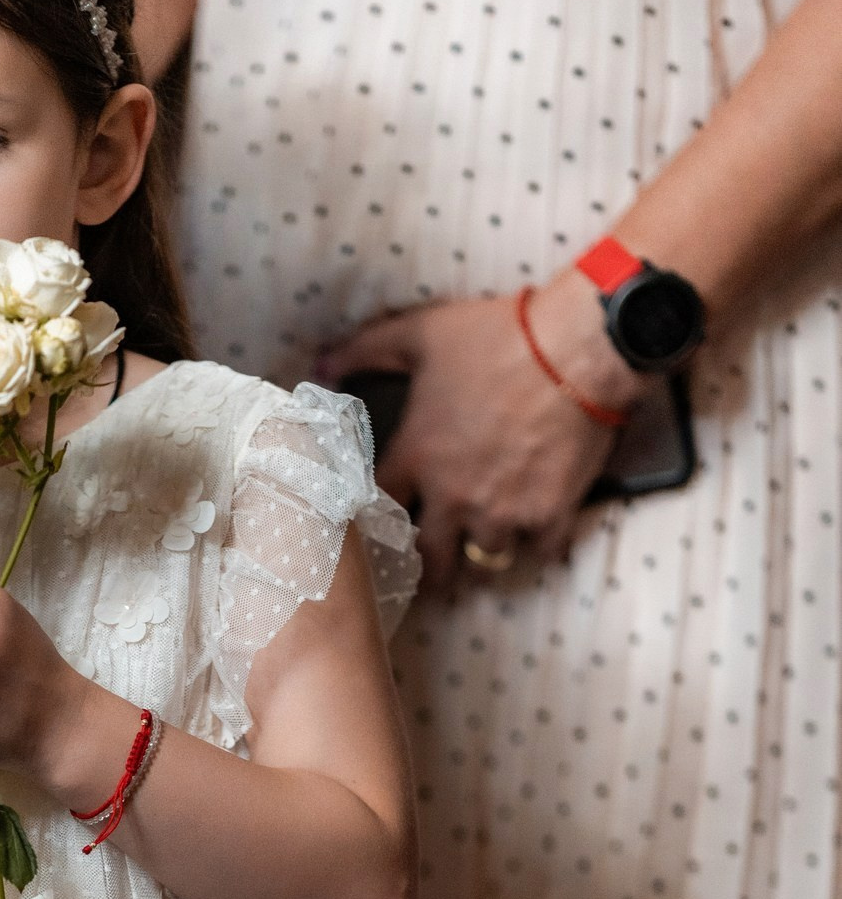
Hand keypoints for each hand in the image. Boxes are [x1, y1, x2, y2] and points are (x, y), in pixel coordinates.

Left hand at [319, 271, 646, 593]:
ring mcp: (504, 511)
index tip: (381, 532)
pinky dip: (537, 546)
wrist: (579, 345)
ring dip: (484, 553)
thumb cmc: (497, 335)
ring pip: (485, 562)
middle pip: (430, 560)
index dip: (377, 524)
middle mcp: (455, 496)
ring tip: (486, 542)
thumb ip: (365, 351)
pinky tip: (535, 533)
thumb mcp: (421, 333)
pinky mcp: (551, 514)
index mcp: (418, 457)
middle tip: (433, 562)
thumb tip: (320, 367)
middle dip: (430, 565)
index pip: (379, 513)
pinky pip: (539, 554)